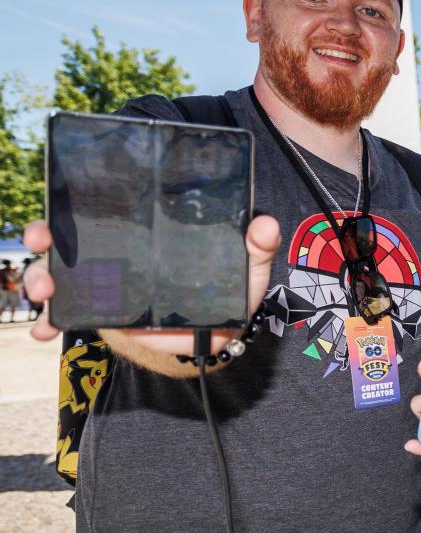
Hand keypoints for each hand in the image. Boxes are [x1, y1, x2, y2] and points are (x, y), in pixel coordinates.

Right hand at [21, 215, 281, 356]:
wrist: (215, 334)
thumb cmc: (226, 290)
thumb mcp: (243, 266)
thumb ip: (254, 246)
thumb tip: (266, 224)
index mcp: (146, 231)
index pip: (103, 206)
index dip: (76, 198)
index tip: (62, 198)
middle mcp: (117, 251)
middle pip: (68, 235)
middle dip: (45, 234)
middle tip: (42, 239)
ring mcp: (105, 283)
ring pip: (58, 273)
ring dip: (41, 278)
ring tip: (43, 291)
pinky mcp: (103, 313)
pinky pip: (68, 315)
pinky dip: (50, 321)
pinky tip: (43, 329)